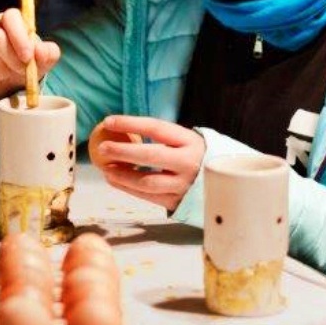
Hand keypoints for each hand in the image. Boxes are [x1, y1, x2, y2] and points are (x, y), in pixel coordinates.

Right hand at [0, 9, 61, 102]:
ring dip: (2, 70)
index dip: (19, 38)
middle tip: (22, 70)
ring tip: (10, 74)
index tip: (28, 58)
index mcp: (11, 19)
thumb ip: (48, 53)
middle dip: (11, 57)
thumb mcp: (42, 59)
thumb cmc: (26, 62)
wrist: (7, 79)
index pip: (11, 17)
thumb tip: (41, 52)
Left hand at [90, 114, 204, 211]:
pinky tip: (114, 180)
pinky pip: (148, 197)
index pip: (156, 128)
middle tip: (102, 148)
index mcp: (190, 141)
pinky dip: (127, 188)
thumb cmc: (193, 156)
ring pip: (147, 182)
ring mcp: (184, 185)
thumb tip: (119, 128)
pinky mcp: (178, 202)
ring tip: (105, 168)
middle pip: (150, 156)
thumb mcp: (184, 141)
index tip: (108, 121)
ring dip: (122, 175)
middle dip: (122, 151)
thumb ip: (159, 136)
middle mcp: (189, 163)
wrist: (223, 182)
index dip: (130, 123)